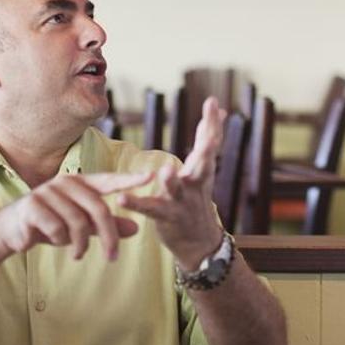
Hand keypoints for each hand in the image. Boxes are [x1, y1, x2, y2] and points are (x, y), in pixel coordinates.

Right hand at [0, 171, 151, 260]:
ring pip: (78, 222)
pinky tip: (55, 242)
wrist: (11, 231)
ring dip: (81, 244)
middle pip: (98, 208)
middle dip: (109, 236)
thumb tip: (137, 228)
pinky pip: (58, 228)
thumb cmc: (50, 225)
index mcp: (79, 183)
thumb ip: (107, 225)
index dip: (129, 179)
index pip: (108, 180)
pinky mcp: (33, 206)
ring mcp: (47, 192)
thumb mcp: (82, 226)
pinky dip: (61, 241)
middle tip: (112, 258)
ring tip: (77, 253)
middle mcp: (65, 183)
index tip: (151, 176)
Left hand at [120, 96, 225, 268]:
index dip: (212, 123)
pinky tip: (122, 198)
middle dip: (206, 149)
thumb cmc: (198, 198)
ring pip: (177, 188)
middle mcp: (195, 183)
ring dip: (172, 180)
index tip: (213, 102)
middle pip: (203, 164)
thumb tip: (221, 110)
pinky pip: (149, 209)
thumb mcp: (204, 168)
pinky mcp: (165, 216)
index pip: (210, 143)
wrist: (200, 242)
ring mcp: (181, 200)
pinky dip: (136, 204)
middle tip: (209, 135)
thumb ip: (207, 139)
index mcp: (203, 169)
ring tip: (166, 170)